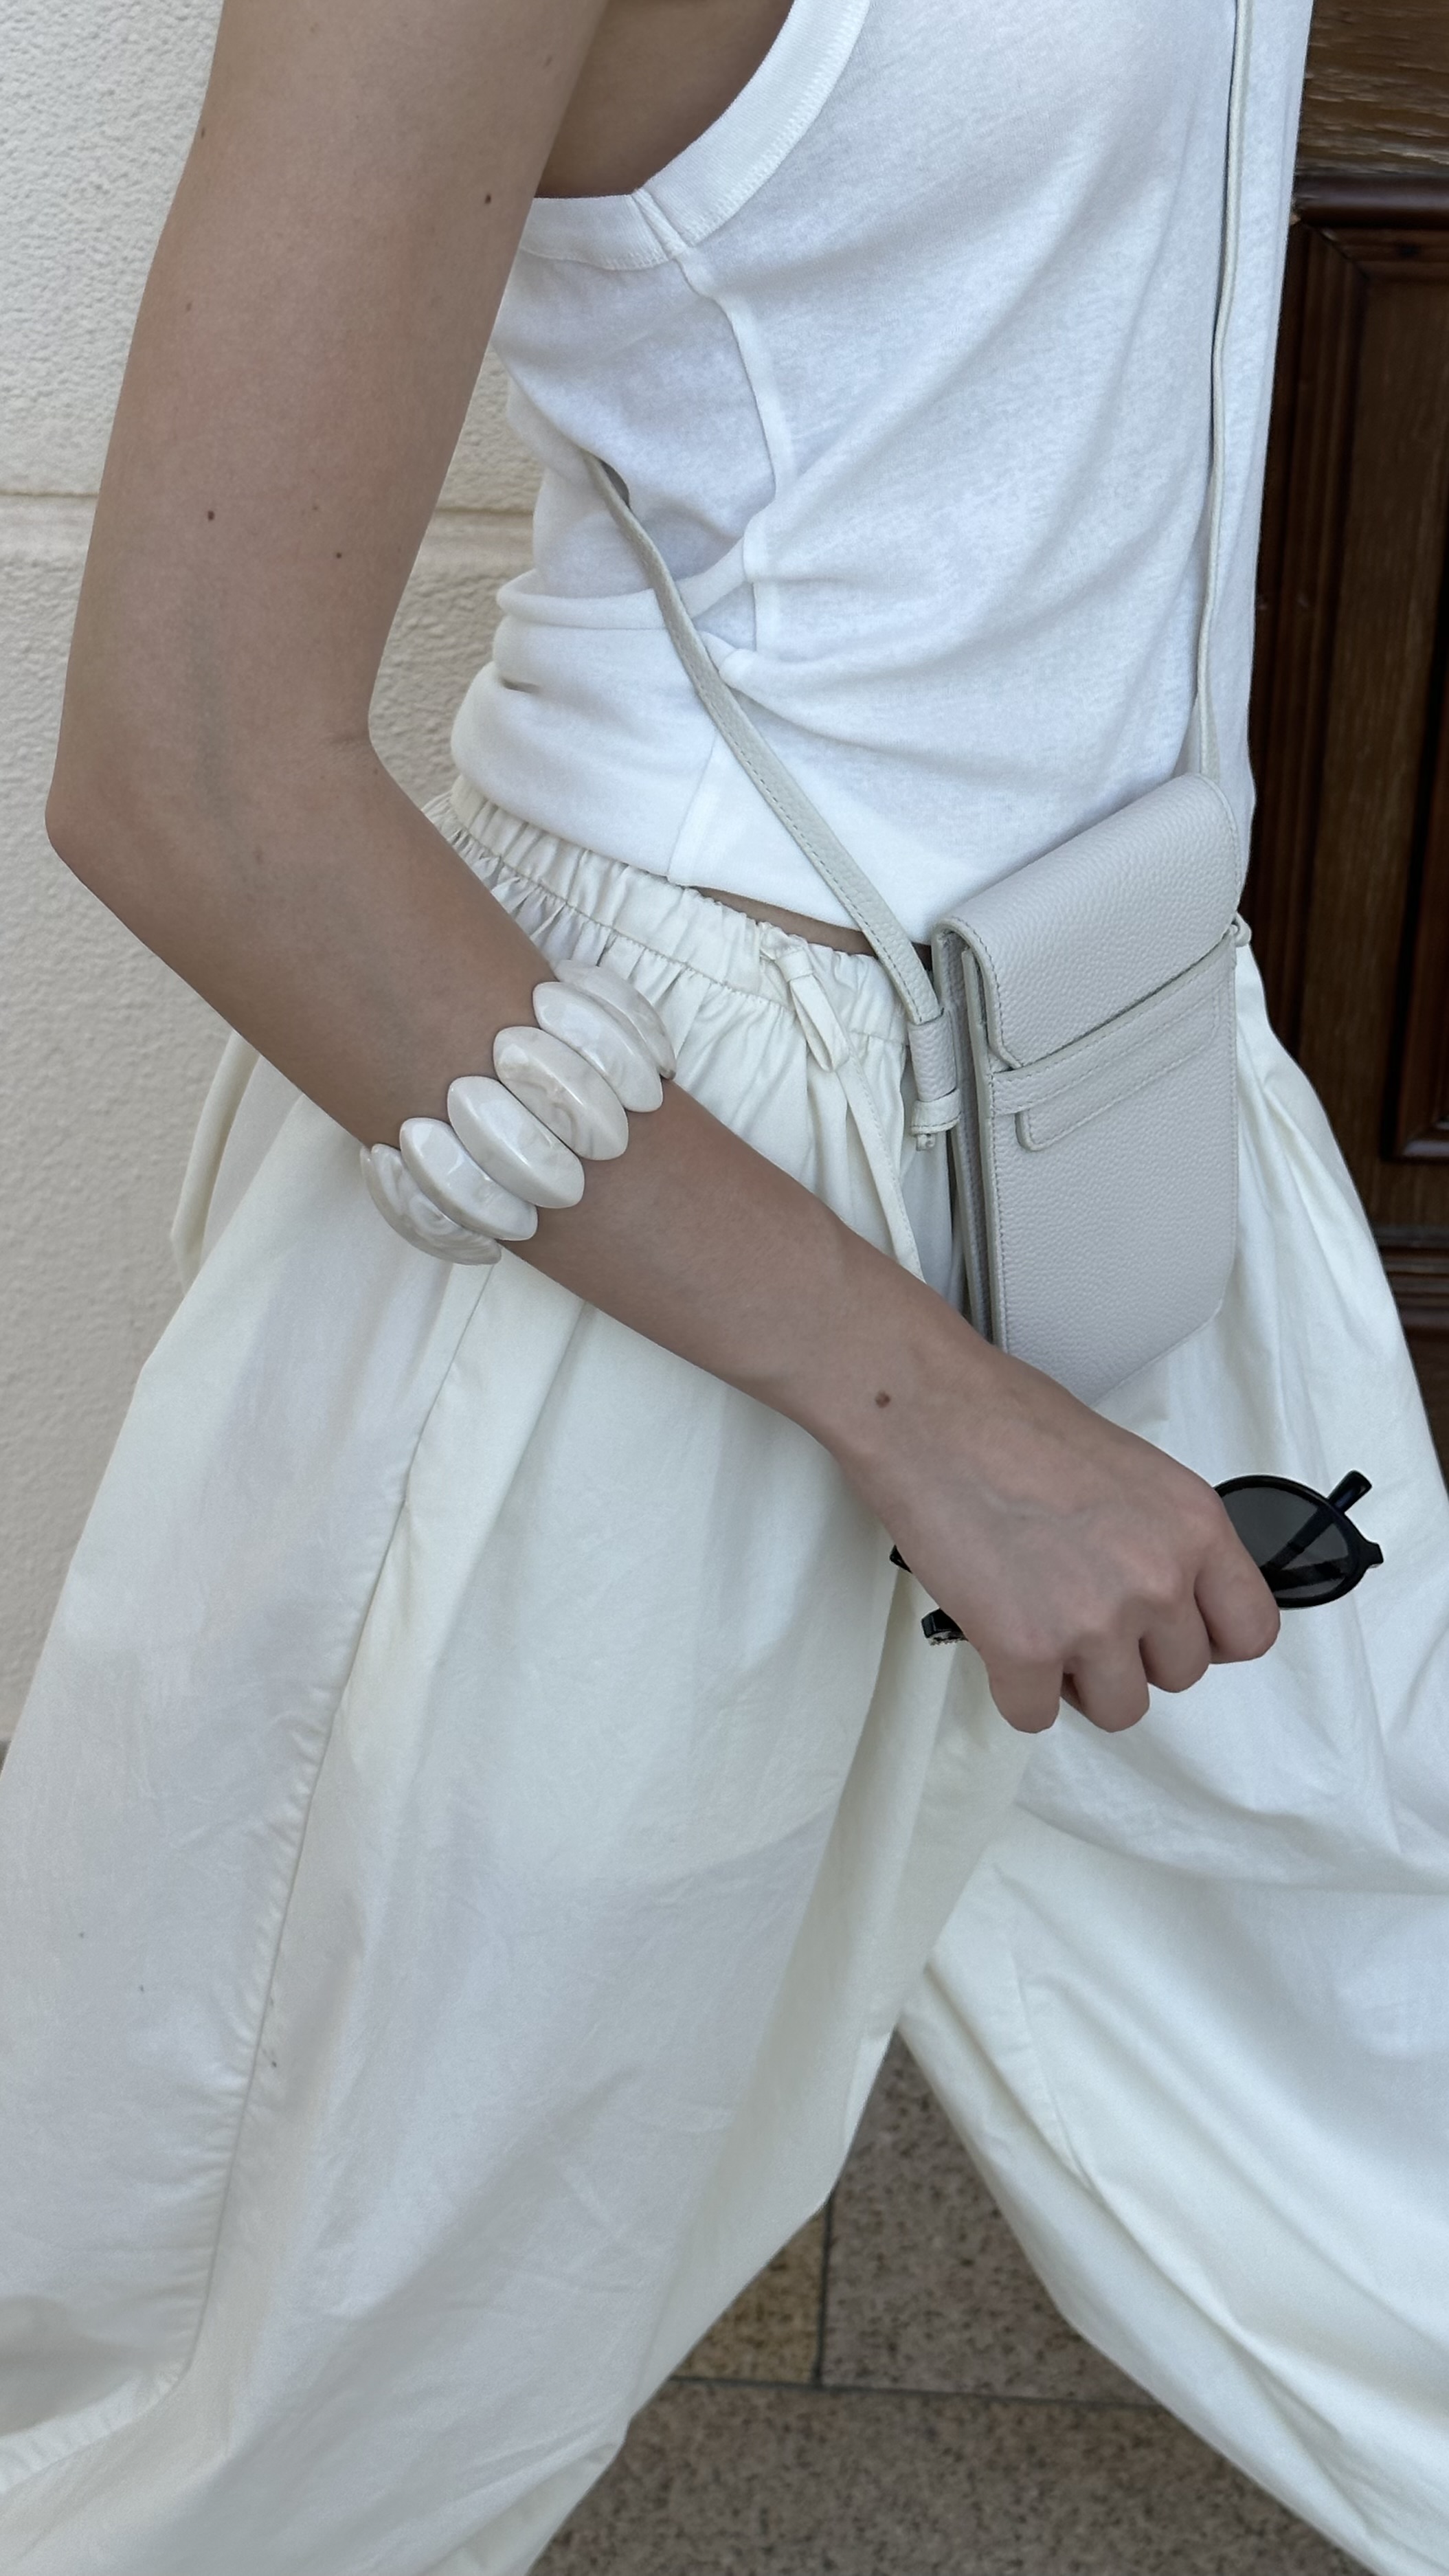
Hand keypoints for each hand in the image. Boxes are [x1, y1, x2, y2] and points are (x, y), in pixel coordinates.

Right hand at [821, 1264, 1279, 1734]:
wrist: (928, 1411)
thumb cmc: (1011, 1419)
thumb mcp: (1131, 1468)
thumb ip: (1162, 1537)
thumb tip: (1164, 1597)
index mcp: (1194, 1526)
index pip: (1249, 1632)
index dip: (1207, 1638)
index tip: (1172, 1629)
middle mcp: (1158, 1579)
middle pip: (1179, 1675)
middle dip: (1133, 1654)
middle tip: (1081, 1612)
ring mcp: (1094, 1621)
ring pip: (1119, 1709)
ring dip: (1080, 1682)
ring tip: (1041, 1627)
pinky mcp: (1025, 1651)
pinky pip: (1036, 1715)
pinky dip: (1016, 1691)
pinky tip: (997, 1639)